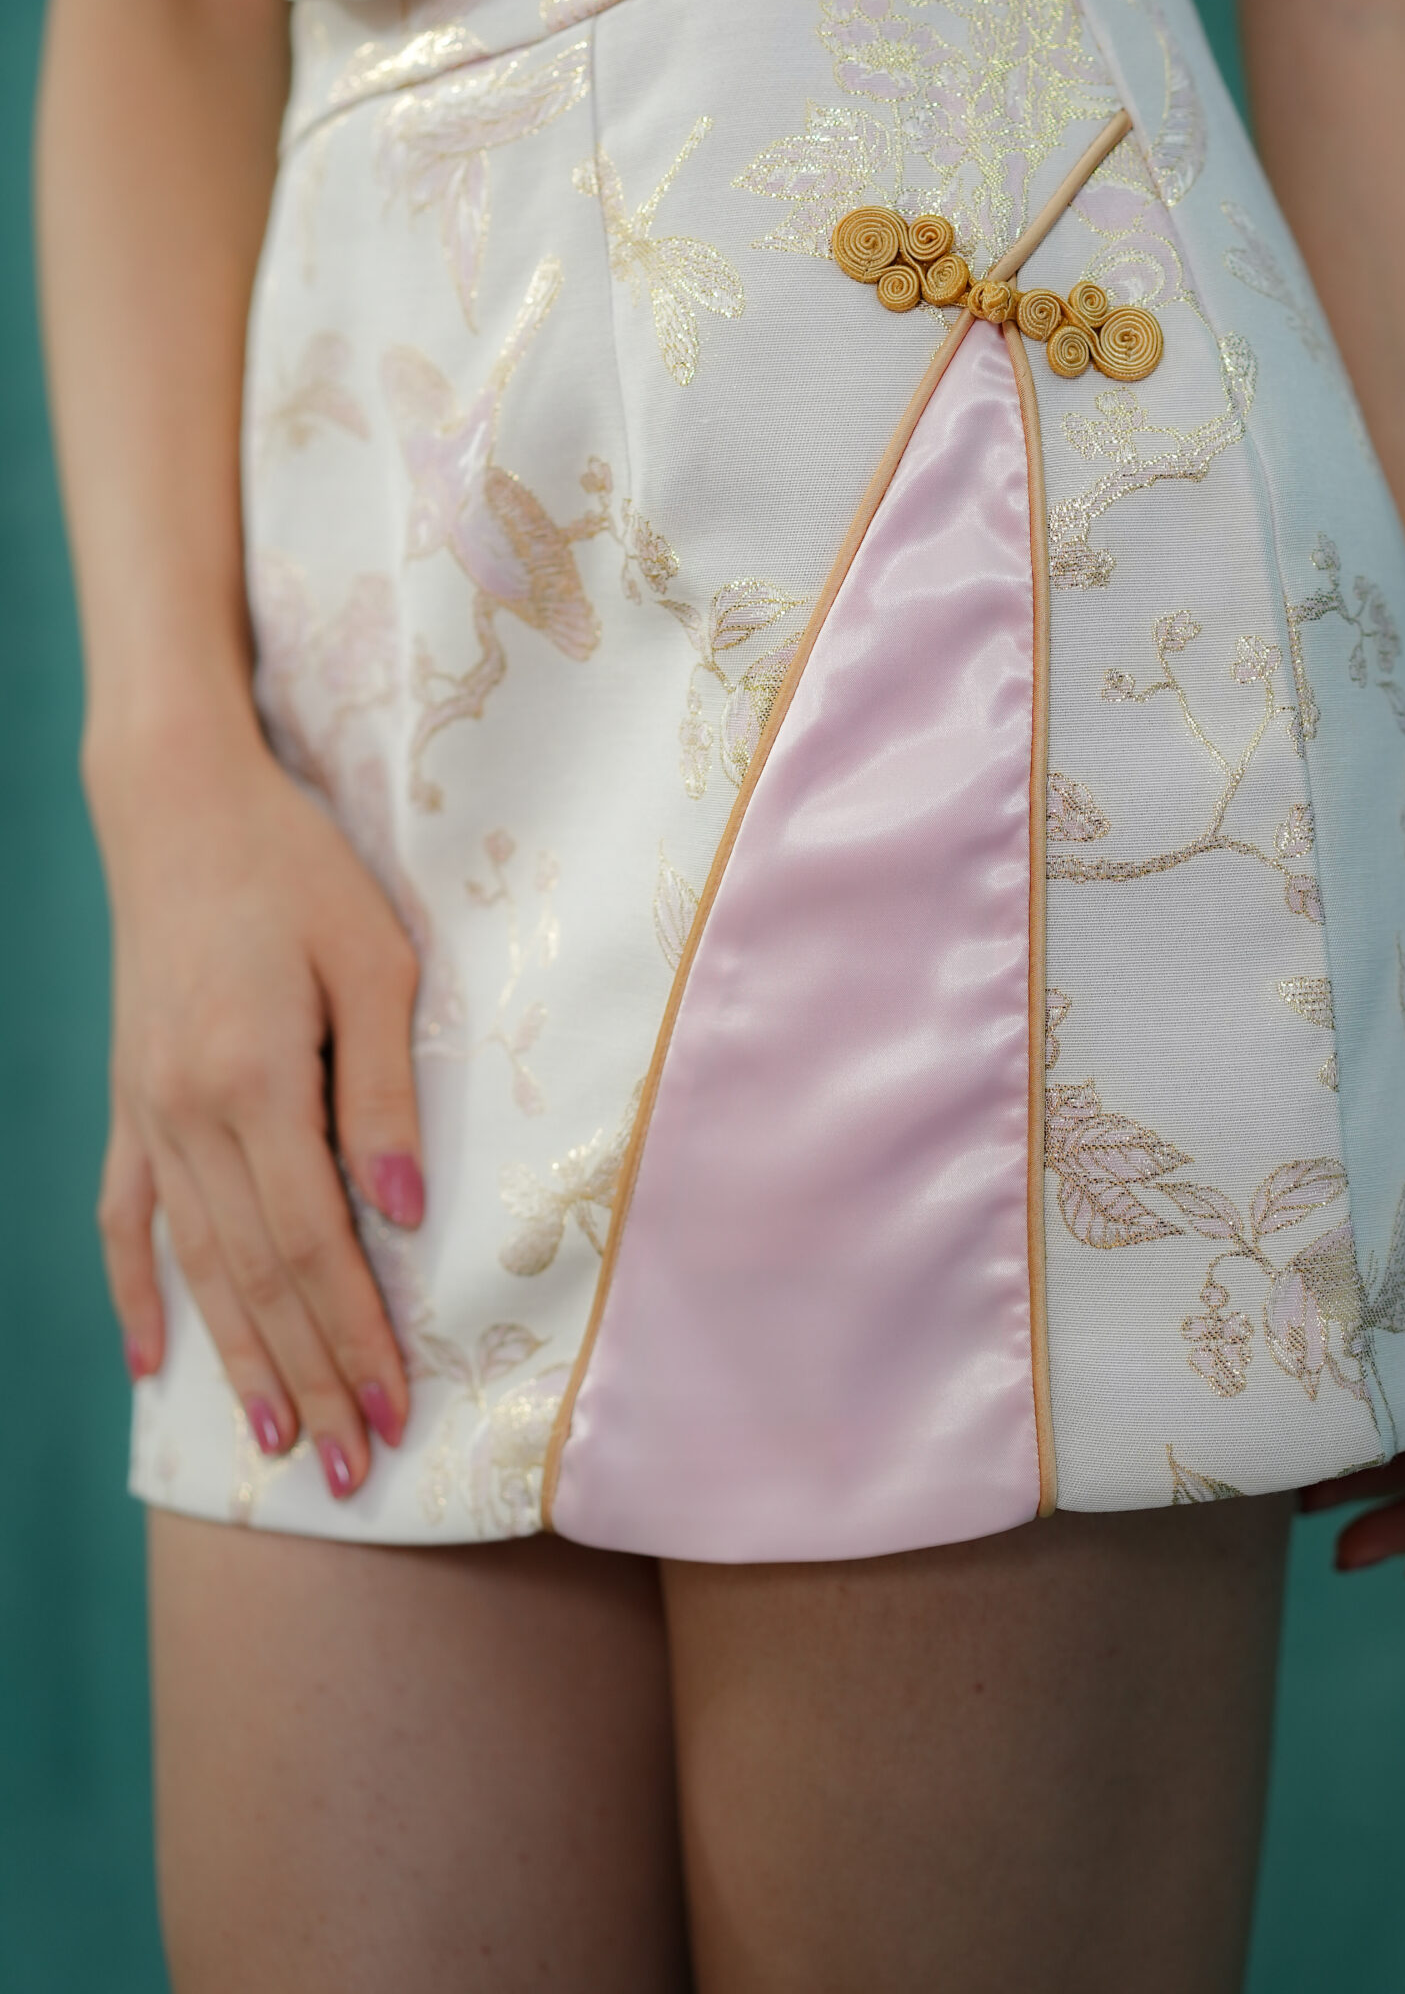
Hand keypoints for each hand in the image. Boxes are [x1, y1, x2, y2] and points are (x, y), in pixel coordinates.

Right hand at [92, 713, 422, 1500]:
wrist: (178, 806)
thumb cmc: (299, 871)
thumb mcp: (373, 959)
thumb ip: (383, 1089)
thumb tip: (405, 1212)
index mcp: (254, 1082)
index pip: (316, 1245)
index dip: (357, 1336)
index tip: (399, 1413)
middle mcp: (187, 1116)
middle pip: (257, 1279)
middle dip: (311, 1381)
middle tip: (356, 1473)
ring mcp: (146, 1114)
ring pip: (196, 1267)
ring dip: (240, 1363)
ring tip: (278, 1450)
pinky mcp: (128, 1102)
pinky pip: (126, 1219)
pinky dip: (138, 1296)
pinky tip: (154, 1365)